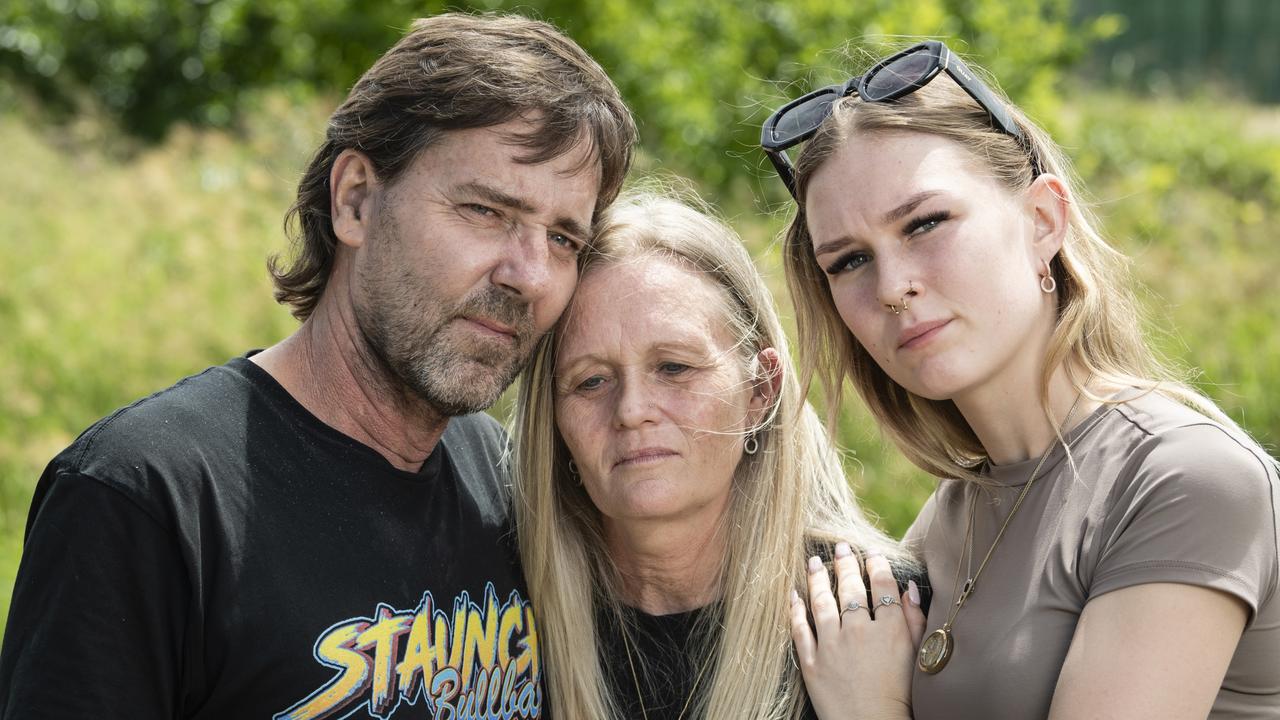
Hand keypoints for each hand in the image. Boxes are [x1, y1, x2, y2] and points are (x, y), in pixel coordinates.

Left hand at [790, 543, 925, 719]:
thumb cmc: (901, 695)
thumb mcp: (917, 656)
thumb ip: (915, 620)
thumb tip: (907, 587)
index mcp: (889, 630)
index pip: (881, 586)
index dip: (877, 565)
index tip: (872, 553)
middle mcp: (858, 632)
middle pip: (850, 589)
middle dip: (845, 563)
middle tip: (840, 547)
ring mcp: (832, 647)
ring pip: (821, 603)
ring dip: (817, 579)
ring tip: (813, 562)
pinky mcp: (812, 663)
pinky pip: (799, 629)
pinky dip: (794, 610)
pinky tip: (793, 594)